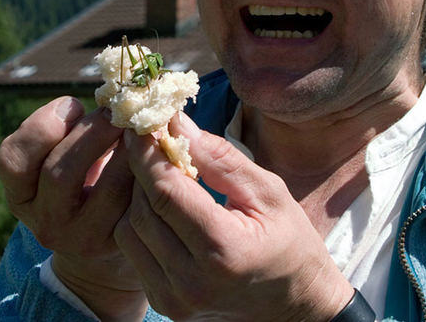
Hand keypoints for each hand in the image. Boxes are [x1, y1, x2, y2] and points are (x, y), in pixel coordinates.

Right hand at [0, 96, 146, 320]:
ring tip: (141, 127)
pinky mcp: (119, 243)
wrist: (107, 237)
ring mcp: (81, 238)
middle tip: (118, 111)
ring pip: (107, 188)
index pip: (11, 159)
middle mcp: (44, 221)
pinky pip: (138, 200)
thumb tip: (116, 90)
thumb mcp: (64, 153)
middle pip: (59, 172)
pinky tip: (155, 152)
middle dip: (93, 132)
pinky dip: (148, 170)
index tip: (73, 104)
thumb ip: (71, 126)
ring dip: (129, 148)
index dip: (42, 125)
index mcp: (20, 193)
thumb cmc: (85, 175)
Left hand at [114, 112, 353, 320]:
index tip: (141, 122)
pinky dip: (140, 220)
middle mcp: (191, 280)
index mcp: (224, 250)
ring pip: (130, 228)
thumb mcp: (268, 193)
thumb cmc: (291, 244)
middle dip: (141, 167)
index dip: (147, 152)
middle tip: (150, 139)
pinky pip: (134, 250)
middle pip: (142, 207)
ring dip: (138, 194)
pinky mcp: (163, 304)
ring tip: (160, 172)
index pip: (165, 191)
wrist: (295, 309)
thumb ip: (221, 158)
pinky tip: (161, 204)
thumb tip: (177, 123)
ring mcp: (173, 298)